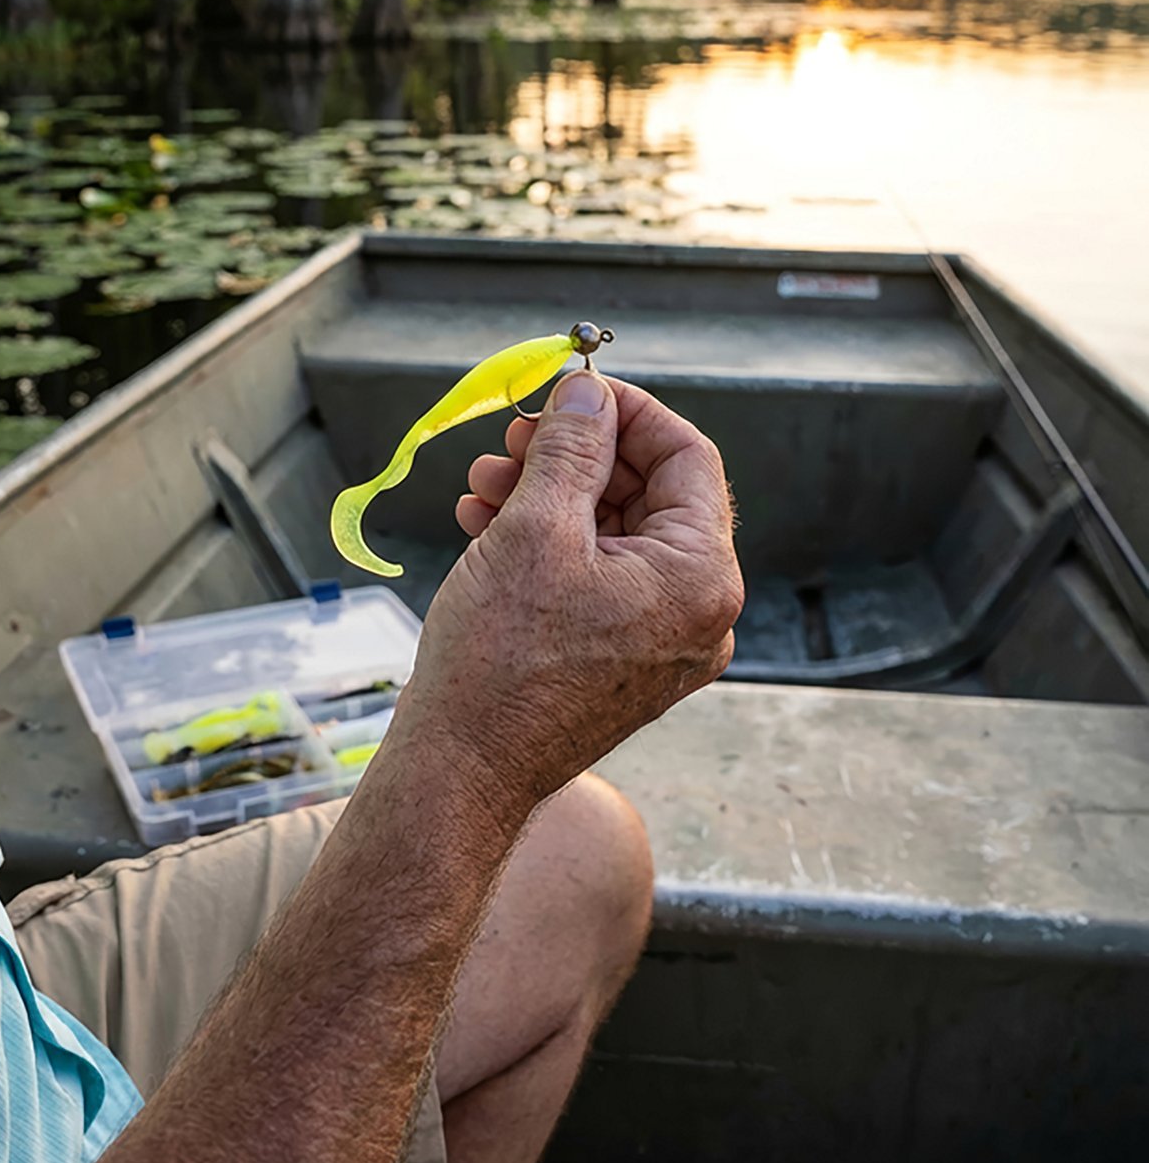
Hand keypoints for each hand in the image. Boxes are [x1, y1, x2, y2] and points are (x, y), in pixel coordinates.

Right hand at [395, 371, 742, 819]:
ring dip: (551, 497)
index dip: (627, 412)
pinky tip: (487, 526)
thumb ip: (571, 449)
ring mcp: (663, 643)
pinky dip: (549, 545)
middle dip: (575, 457)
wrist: (463, 771)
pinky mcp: (623, 662)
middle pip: (649, 495)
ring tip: (483, 486)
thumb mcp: (534, 528)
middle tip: (513, 439)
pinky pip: (599, 579)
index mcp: (700, 577)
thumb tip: (589, 391)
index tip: (571, 391)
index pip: (688, 457)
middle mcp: (698, 613)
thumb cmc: (499, 661)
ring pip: (615, 536)